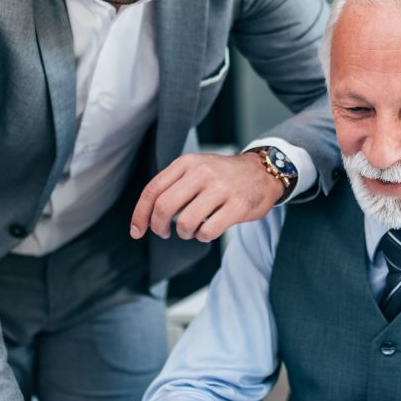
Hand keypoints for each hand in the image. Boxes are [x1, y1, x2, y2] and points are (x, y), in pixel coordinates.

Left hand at [130, 152, 285, 242]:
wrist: (263, 172)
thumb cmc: (224, 176)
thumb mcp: (197, 168)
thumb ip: (174, 185)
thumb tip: (148, 215)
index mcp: (187, 163)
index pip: (153, 190)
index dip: (140, 214)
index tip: (137, 231)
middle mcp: (202, 173)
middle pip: (163, 207)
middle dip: (158, 227)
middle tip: (164, 233)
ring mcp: (221, 189)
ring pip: (185, 222)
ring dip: (184, 233)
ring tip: (191, 230)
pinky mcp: (237, 206)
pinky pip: (208, 231)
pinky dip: (202, 237)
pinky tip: (207, 231)